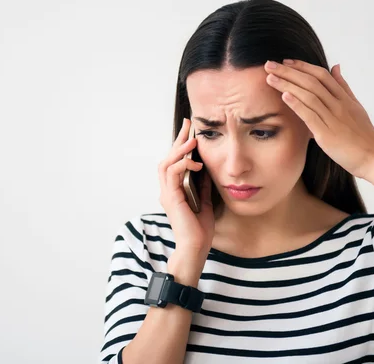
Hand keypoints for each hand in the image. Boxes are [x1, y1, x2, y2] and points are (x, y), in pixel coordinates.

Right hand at [158, 118, 214, 253]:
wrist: (195, 247)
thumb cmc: (199, 230)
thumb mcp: (204, 201)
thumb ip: (202, 185)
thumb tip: (206, 168)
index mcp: (174, 190)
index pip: (175, 162)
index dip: (181, 145)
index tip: (191, 130)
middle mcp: (167, 190)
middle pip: (168, 158)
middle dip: (179, 140)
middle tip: (189, 124)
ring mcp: (167, 193)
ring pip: (166, 163)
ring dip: (179, 150)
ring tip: (193, 140)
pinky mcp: (170, 198)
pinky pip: (172, 174)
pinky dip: (182, 165)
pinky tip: (195, 163)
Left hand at [264, 59, 373, 178]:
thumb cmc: (364, 136)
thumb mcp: (355, 106)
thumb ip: (343, 87)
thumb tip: (336, 66)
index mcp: (344, 99)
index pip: (321, 75)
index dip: (302, 66)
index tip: (286, 61)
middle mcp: (339, 105)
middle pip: (311, 82)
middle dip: (289, 72)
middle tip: (269, 64)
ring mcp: (333, 119)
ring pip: (309, 96)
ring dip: (288, 85)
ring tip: (270, 77)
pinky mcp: (327, 134)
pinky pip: (310, 116)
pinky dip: (297, 104)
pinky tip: (284, 96)